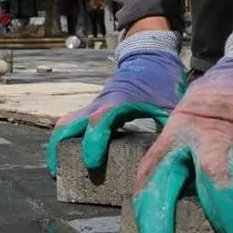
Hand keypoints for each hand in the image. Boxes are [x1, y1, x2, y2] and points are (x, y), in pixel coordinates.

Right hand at [47, 49, 185, 175]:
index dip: (93, 143)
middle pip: (69, 123)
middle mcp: (100, 104)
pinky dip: (67, 138)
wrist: (150, 57)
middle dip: (59, 149)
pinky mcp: (92, 109)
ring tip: (58, 170)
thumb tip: (175, 157)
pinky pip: (72, 122)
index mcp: (119, 102)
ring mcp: (93, 106)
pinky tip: (70, 157)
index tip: (92, 165)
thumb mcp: (170, 104)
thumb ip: (170, 128)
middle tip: (58, 174)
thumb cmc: (161, 81)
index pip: (99, 122)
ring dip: (58, 144)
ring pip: (66, 123)